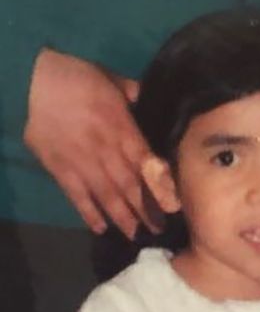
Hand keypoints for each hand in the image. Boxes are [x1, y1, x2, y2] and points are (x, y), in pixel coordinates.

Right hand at [24, 49, 157, 237]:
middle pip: (130, 184)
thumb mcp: (112, 80)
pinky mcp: (59, 168)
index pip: (146, 161)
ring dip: (122, 216)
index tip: (173, 205)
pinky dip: (88, 212)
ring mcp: (81, 161)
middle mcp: (105, 148)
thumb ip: (134, 95)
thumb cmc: (77, 77)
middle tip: (160, 229)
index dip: (160, 185)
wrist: (33, 81)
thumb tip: (152, 102)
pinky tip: (100, 227)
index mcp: (121, 126)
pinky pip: (76, 195)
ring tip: (136, 235)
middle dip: (146, 209)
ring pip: (106, 194)